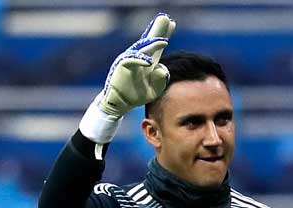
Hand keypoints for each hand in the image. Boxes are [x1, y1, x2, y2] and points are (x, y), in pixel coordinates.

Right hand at [79, 13, 175, 142]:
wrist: (119, 104)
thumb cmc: (136, 95)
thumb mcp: (154, 90)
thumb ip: (161, 80)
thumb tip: (162, 69)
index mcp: (148, 62)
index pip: (157, 46)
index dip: (163, 34)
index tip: (172, 23)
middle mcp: (139, 58)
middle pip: (149, 41)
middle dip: (157, 30)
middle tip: (165, 19)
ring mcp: (130, 60)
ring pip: (141, 48)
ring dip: (151, 44)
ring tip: (163, 40)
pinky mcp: (121, 66)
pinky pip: (131, 60)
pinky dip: (140, 60)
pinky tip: (149, 62)